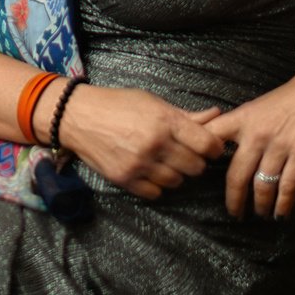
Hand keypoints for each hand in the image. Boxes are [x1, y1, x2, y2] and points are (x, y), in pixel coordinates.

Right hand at [56, 84, 225, 199]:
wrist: (78, 116)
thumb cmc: (118, 104)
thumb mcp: (153, 102)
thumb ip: (185, 115)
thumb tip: (216, 115)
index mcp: (165, 121)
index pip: (207, 145)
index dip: (214, 148)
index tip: (210, 147)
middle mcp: (154, 144)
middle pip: (195, 167)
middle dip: (195, 161)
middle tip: (186, 154)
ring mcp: (139, 164)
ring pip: (176, 182)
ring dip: (176, 174)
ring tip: (165, 161)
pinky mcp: (125, 180)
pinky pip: (156, 193)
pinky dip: (157, 185)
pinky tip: (150, 171)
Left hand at [204, 66, 294, 219]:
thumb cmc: (294, 96)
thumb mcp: (259, 106)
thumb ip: (244, 127)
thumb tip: (232, 150)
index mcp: (243, 118)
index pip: (212, 137)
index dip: (200, 156)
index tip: (198, 174)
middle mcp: (257, 134)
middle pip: (236, 175)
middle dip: (234, 200)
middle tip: (235, 212)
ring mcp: (279, 146)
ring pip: (262, 186)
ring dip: (260, 205)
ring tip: (260, 213)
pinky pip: (288, 186)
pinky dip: (283, 204)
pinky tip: (280, 212)